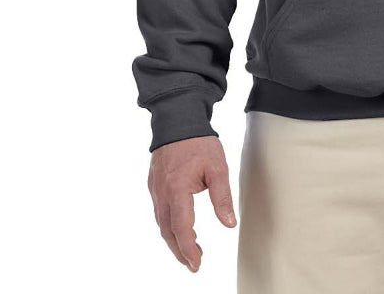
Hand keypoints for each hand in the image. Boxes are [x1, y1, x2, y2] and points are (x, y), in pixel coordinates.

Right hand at [148, 136, 236, 271]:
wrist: (178, 119)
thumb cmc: (199, 142)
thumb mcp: (217, 167)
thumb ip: (222, 197)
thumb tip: (229, 224)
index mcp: (177, 189)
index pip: (181, 228)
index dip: (189, 249)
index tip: (197, 264)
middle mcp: (162, 192)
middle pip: (167, 231)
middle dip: (180, 251)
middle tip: (194, 264)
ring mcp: (155, 188)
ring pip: (161, 223)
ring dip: (174, 239)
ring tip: (189, 251)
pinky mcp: (154, 184)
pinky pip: (159, 211)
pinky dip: (169, 225)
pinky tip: (179, 228)